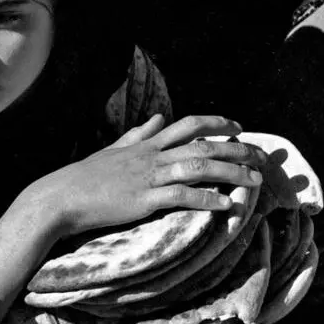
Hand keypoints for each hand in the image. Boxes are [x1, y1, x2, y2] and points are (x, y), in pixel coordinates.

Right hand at [22, 114, 268, 239]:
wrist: (61, 197)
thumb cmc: (84, 177)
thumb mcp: (113, 150)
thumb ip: (139, 135)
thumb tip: (158, 118)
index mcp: (145, 144)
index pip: (187, 125)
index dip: (216, 123)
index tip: (239, 127)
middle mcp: (151, 157)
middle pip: (203, 146)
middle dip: (237, 150)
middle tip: (263, 158)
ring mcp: (148, 177)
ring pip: (199, 169)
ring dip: (231, 174)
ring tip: (255, 181)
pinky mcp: (143, 200)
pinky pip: (181, 196)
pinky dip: (207, 199)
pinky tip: (226, 205)